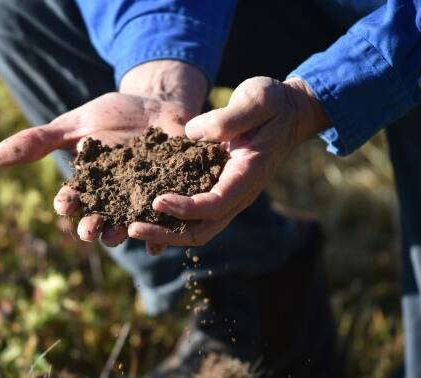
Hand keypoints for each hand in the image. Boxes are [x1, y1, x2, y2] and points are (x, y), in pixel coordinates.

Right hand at [0, 61, 206, 250]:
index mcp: (88, 187)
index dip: (68, 204)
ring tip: (123, 234)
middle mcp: (114, 201)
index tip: (64, 204)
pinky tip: (158, 241)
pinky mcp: (172, 198)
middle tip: (89, 231)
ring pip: (131, 224)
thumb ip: (38, 141)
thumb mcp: (74, 123)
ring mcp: (143, 201)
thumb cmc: (113, 114)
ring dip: (125, 233)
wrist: (158, 103)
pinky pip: (166, 219)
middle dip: (93, 227)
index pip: (73, 201)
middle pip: (101, 220)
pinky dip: (163, 231)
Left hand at [127, 76, 329, 247]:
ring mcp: (227, 196)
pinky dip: (169, 219)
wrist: (289, 112)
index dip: (186, 208)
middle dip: (167, 234)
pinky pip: (192, 215)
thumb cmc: (273, 102)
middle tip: (133, 228)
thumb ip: (228, 117)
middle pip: (201, 230)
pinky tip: (141, 211)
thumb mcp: (257, 100)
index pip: (215, 204)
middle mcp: (237, 194)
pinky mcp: (216, 190)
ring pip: (195, 229)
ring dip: (164, 232)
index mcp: (247, 176)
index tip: (157, 200)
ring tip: (131, 227)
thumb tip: (193, 133)